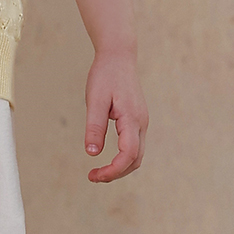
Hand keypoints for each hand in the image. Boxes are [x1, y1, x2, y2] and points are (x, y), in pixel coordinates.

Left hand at [84, 49, 147, 182]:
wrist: (118, 57)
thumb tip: (92, 153)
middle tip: (92, 177)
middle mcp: (141, 123)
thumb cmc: (105, 75)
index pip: (129, 154)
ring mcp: (141, 122)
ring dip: (119, 168)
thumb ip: (94, 126)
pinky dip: (122, 158)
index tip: (94, 176)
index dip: (113, 170)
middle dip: (115, 173)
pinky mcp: (137, 120)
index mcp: (132, 119)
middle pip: (135, 160)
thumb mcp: (94, 100)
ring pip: (136, 155)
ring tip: (98, 172)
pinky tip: (107, 159)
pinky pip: (134, 146)